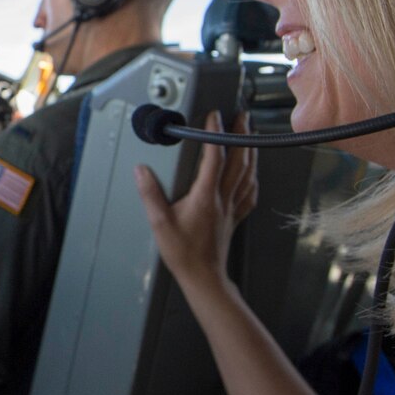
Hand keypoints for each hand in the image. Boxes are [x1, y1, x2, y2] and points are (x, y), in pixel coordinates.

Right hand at [134, 112, 257, 297]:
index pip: (215, 158)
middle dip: (242, 135)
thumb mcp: (159, 223)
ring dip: (251, 151)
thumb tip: (141, 170)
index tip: (214, 116)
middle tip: (242, 116)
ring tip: (250, 135)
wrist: (203, 278)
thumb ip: (150, 194)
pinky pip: (249, 193)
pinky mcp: (235, 218)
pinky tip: (252, 174)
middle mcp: (222, 199)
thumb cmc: (183, 253)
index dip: (215, 134)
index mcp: (205, 197)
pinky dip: (253, 178)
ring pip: (248, 174)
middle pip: (239, 161)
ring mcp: (232, 208)